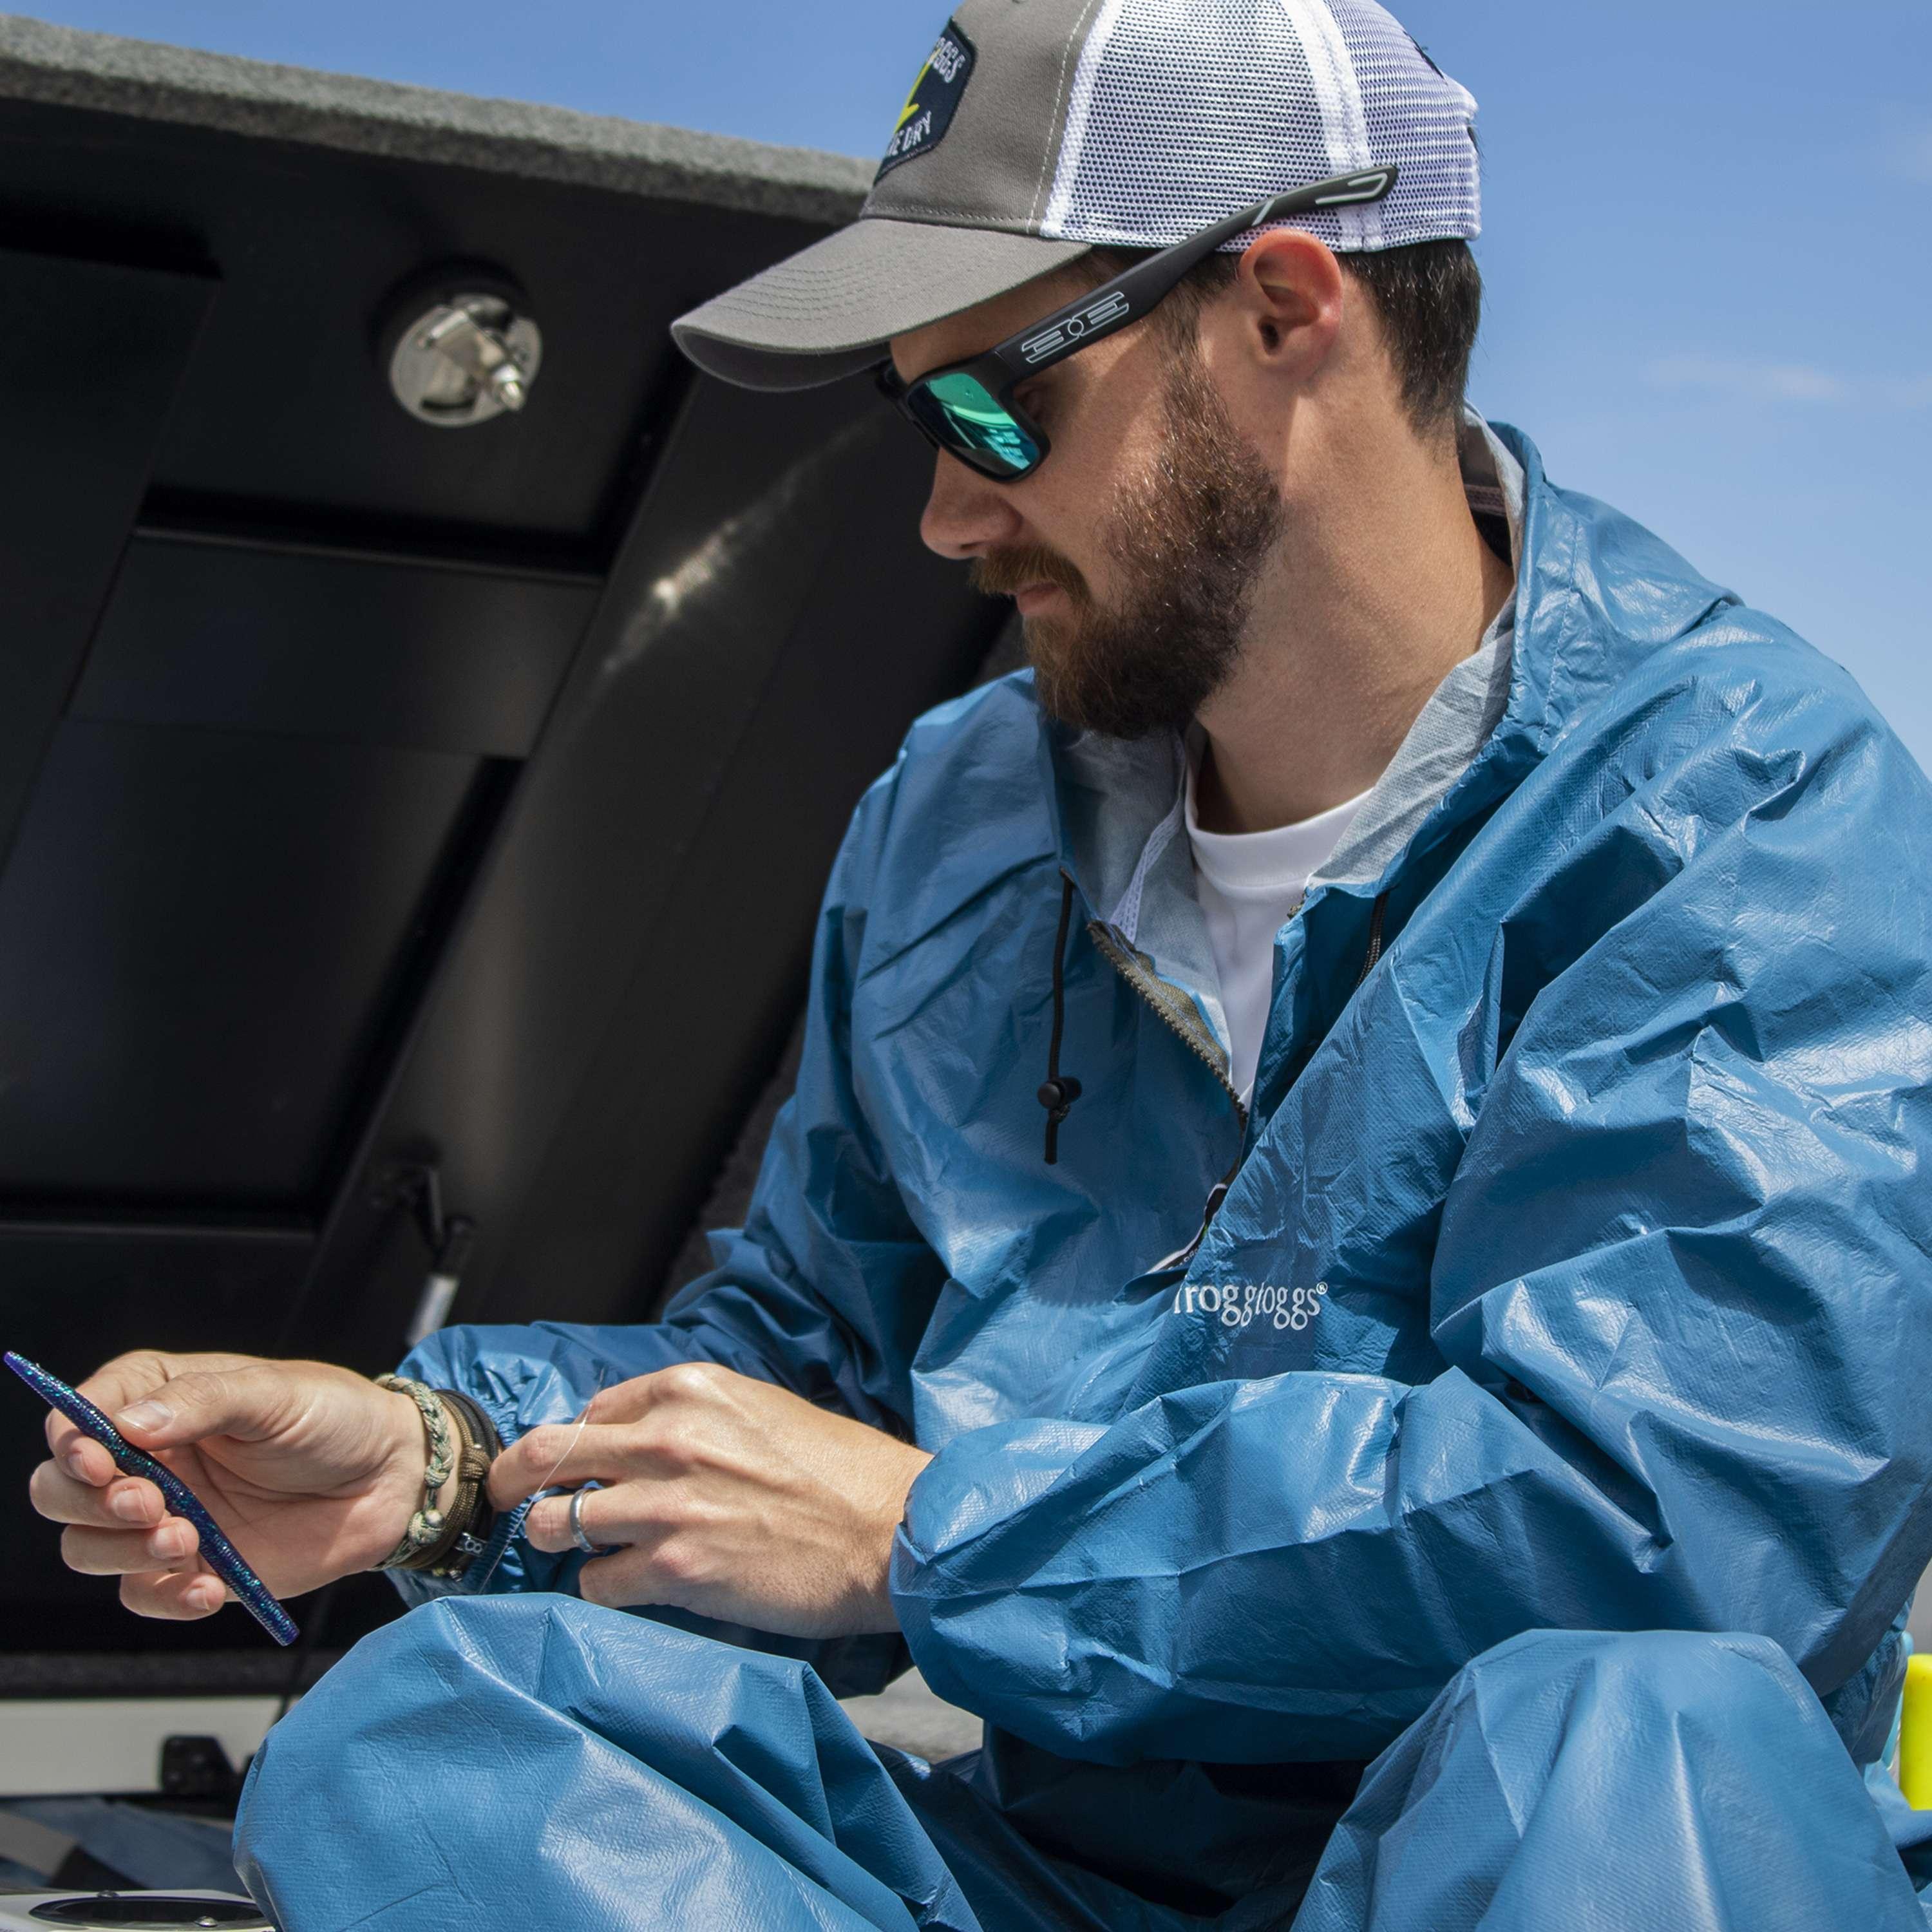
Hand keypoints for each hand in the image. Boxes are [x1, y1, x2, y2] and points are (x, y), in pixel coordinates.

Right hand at [28, 1350, 433, 1620]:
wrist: (391, 1478)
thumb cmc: (336, 1418)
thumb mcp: (275, 1394)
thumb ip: (203, 1401)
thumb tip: (127, 1423)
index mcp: (160, 1399)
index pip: (79, 1415)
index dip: (72, 1439)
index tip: (99, 1460)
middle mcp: (149, 1459)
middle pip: (60, 1489)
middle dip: (88, 1502)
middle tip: (148, 1503)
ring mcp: (165, 1516)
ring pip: (87, 1547)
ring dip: (122, 1551)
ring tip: (188, 1540)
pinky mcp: (192, 1566)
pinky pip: (142, 1596)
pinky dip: (165, 1597)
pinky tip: (209, 1585)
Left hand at [492, 1363, 930, 1638]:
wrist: (891, 1532)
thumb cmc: (840, 1472)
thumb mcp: (761, 1408)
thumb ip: (692, 1416)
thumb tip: (632, 1438)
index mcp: (691, 1389)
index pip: (591, 1408)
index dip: (578, 1441)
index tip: (574, 1464)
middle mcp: (667, 1439)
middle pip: (546, 1455)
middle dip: (514, 1480)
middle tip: (506, 1501)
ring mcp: (666, 1507)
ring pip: (553, 1522)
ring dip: (555, 1538)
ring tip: (573, 1548)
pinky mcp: (674, 1571)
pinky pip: (594, 1582)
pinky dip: (600, 1587)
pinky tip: (628, 1585)